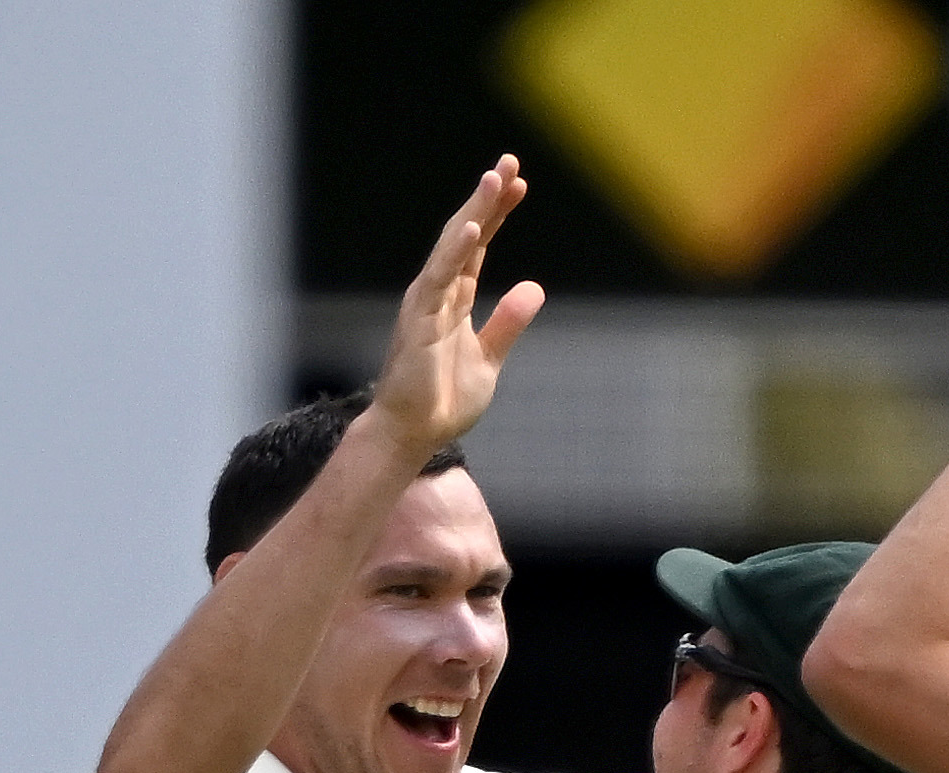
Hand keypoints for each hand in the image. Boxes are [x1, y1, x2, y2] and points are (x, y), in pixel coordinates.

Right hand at [363, 157, 544, 463]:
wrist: (413, 433)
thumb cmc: (443, 400)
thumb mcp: (489, 358)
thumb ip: (508, 323)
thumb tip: (535, 288)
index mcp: (455, 299)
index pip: (479, 246)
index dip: (498, 213)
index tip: (519, 183)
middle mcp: (439, 292)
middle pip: (466, 234)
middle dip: (487, 198)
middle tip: (509, 162)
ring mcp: (427, 302)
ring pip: (453, 247)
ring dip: (475, 212)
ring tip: (495, 179)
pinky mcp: (420, 320)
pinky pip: (440, 279)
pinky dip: (455, 253)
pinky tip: (473, 227)